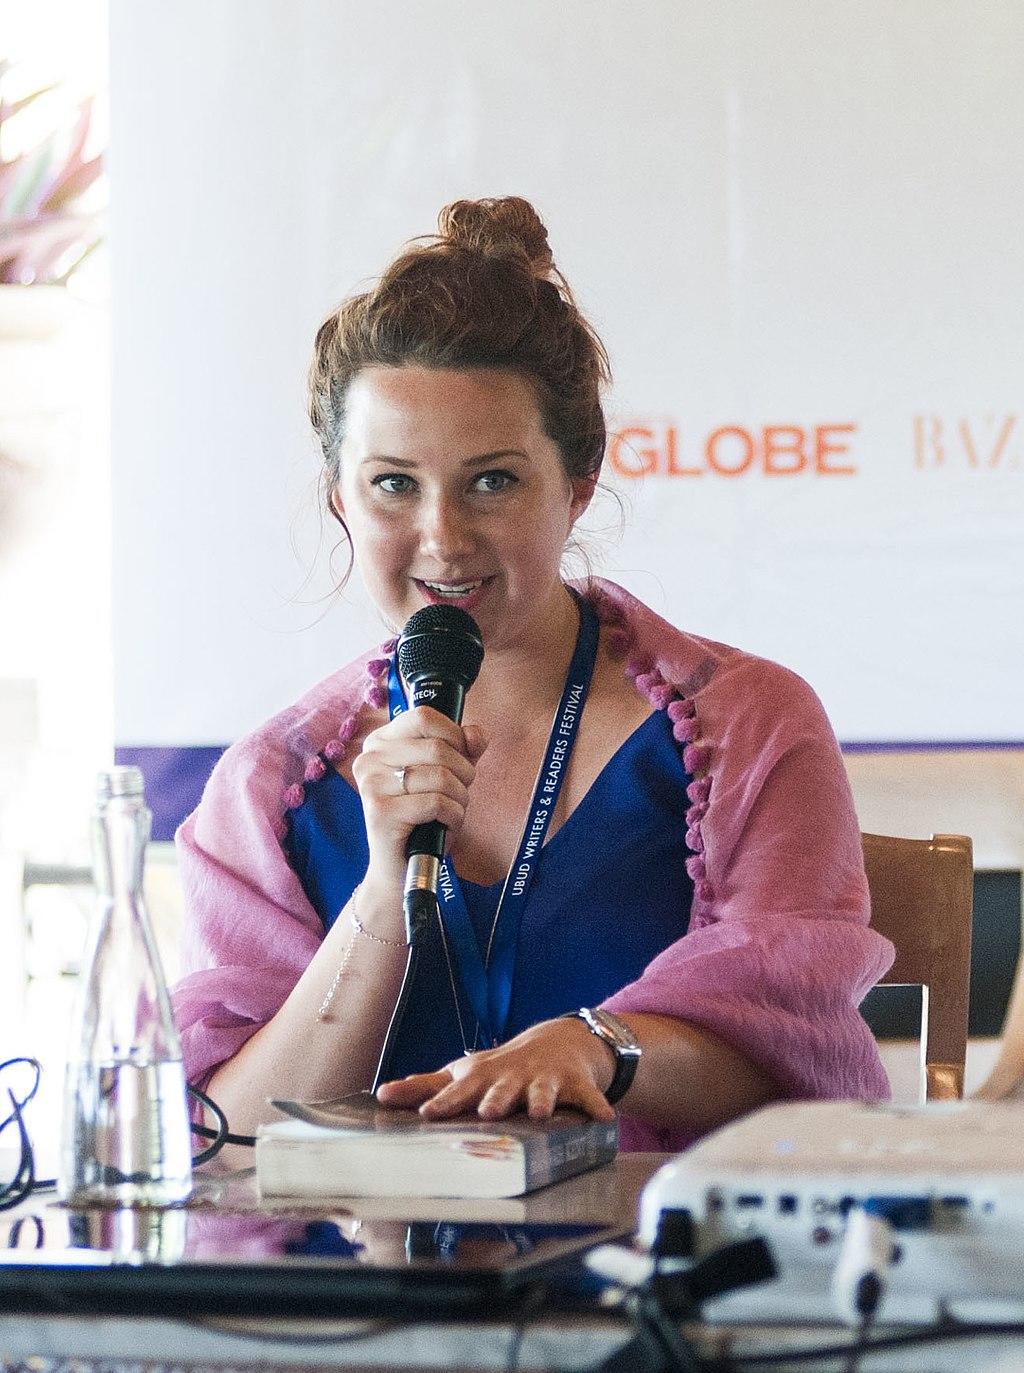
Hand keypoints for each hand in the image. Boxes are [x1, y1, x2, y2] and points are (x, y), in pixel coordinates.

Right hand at [352, 706, 487, 893]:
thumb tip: (476, 734)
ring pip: (441, 776)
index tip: (463, 756)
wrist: (398, 867)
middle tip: (460, 793)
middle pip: (438, 748)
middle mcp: (370, 759)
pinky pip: (437, 802)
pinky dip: (453, 816)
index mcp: (380, 742)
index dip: (454, 734)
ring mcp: (371, 785)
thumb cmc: (423, 817)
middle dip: (464, 773)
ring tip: (451, 811)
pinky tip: (445, 825)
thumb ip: (463, 748)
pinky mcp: (380, 812)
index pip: (424, 716)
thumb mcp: (446, 774)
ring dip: (460, 798)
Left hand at [375, 1017, 616, 1122]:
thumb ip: (426, 1086)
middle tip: (488, 1111)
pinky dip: (596, 1107)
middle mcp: (513, 1078)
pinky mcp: (576, 1085)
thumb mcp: (465, 1073)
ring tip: (540, 1114)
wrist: (559, 1041)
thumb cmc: (502, 1067)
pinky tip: (604, 1119)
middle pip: (502, 1089)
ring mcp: (545, 1080)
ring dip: (541, 1100)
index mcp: (483, 1078)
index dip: (443, 1102)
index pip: (459, 1091)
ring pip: (543, 1092)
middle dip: (496, 1099)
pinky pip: (588, 1098)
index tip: (426, 1115)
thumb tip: (381, 1095)